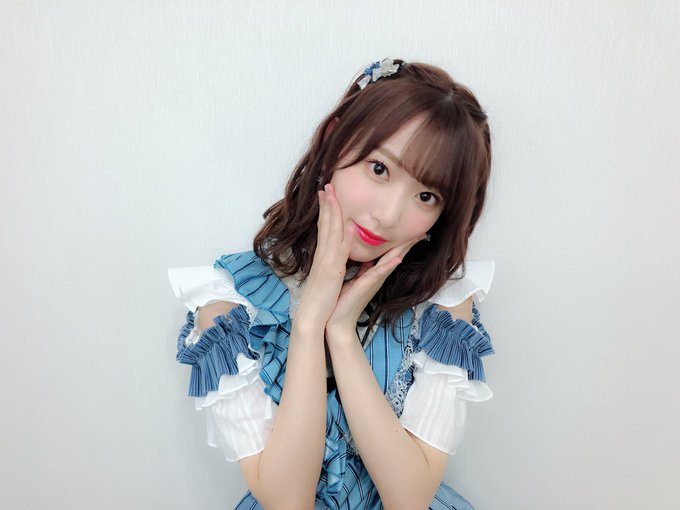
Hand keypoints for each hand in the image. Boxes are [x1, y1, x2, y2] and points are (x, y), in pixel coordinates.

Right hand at [294, 183, 354, 328]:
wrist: (311, 318)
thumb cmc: (321, 301)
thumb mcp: (330, 279)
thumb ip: (335, 266)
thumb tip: (340, 258)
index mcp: (323, 257)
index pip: (324, 229)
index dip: (326, 211)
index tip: (326, 196)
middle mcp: (323, 256)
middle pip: (325, 225)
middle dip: (327, 204)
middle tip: (326, 185)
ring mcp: (326, 262)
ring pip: (330, 232)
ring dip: (332, 212)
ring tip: (332, 195)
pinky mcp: (332, 272)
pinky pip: (339, 251)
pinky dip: (343, 237)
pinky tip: (347, 225)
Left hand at [325, 234, 423, 341]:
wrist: (337, 322)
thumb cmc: (343, 302)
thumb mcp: (353, 281)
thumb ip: (362, 271)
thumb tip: (367, 260)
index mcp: (372, 274)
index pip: (389, 255)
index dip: (400, 243)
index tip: (411, 232)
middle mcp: (376, 277)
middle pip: (395, 256)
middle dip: (407, 244)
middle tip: (422, 232)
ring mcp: (373, 282)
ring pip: (390, 262)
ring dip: (402, 250)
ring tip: (414, 239)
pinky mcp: (366, 286)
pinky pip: (378, 274)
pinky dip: (387, 267)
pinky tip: (397, 260)